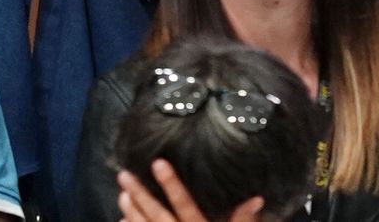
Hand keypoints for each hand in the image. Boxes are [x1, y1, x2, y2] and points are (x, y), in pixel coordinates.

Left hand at [117, 163, 262, 221]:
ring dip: (133, 212)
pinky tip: (122, 220)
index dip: (172, 185)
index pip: (185, 205)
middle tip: (124, 175)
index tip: (158, 163)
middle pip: (159, 216)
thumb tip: (256, 198)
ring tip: (122, 193)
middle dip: (141, 195)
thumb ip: (243, 220)